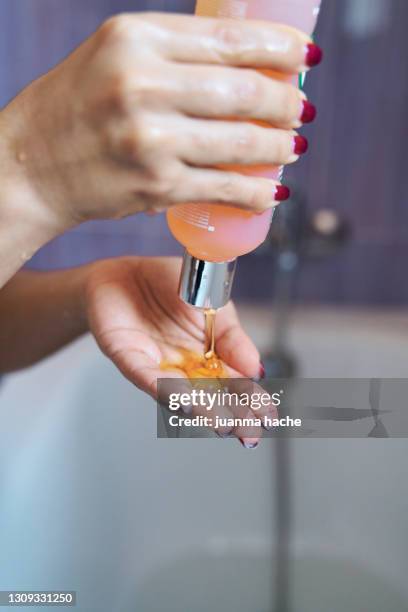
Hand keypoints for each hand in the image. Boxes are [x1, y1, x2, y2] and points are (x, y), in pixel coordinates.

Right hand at [3, 12, 318, 231]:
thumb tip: (245, 66)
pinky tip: (272, 191)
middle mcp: (142, 84)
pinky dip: (255, 192)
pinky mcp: (155, 185)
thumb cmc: (77, 107)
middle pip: (243, 90)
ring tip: (293, 148)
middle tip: (302, 111)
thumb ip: (174, 54)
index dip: (279, 48)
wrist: (31, 165)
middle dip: (286, 104)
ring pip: (240, 142)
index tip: (306, 57)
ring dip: (279, 148)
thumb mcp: (116, 55)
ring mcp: (150, 138)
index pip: (228, 38)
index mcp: (135, 38)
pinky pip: (222, 188)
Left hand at [85, 257, 270, 444]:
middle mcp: (183, 367)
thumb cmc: (169, 285)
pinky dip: (165, 389)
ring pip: (179, 394)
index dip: (251, 400)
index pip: (233, 383)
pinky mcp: (127, 355)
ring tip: (222, 423)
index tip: (269, 416)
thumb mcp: (214, 305)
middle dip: (231, 415)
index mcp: (208, 356)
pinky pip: (145, 375)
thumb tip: (256, 369)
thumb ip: (233, 338)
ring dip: (202, 408)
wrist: (127, 267)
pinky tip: (184, 400)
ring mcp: (156, 364)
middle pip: (209, 396)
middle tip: (249, 433)